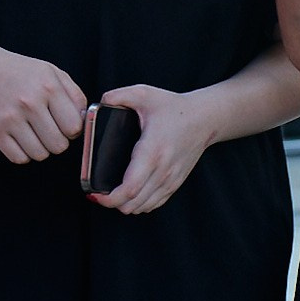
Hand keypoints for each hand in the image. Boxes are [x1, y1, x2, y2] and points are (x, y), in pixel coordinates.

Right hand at [0, 45, 87, 163]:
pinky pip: (19, 158)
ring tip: (35, 133)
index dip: (73, 129)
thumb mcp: (53, 73)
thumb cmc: (22, 73)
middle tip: (50, 129)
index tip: (65, 124)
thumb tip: (85, 120)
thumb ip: (75, 95)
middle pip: (58, 145)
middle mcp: (29, 103)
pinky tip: (22, 138)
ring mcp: (10, 118)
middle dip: (58, 141)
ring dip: (41, 148)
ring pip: (40, 155)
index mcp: (48, 87)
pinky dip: (24, 153)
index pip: (74, 127)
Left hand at [90, 84, 217, 214]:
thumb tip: (101, 102)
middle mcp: (162, 169)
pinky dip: (139, 204)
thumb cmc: (174, 107)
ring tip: (112, 195)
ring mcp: (170, 179)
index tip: (94, 194)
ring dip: (124, 205)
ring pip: (142, 207)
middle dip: (111, 203)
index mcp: (152, 150)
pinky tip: (130, 196)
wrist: (205, 119)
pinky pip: (154, 204)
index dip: (109, 198)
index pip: (130, 187)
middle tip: (97, 193)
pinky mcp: (175, 183)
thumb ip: (120, 95)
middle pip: (133, 202)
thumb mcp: (145, 94)